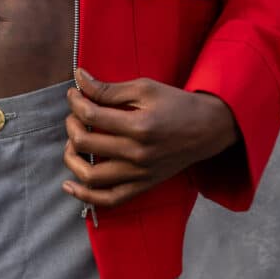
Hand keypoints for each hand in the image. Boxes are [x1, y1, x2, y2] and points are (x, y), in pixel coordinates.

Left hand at [61, 64, 237, 210]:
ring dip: (71, 158)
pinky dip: (86, 196)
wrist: (209, 129)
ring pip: (91, 176)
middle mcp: (138, 153)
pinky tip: (70, 185)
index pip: (91, 116)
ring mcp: (140, 173)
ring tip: (73, 144)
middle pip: (85, 144)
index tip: (74, 93)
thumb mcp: (146, 88)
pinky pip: (110, 199)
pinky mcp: (143, 185)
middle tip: (75, 115)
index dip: (75, 102)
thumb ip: (110, 89)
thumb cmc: (178, 105)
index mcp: (139, 126)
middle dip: (71, 125)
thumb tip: (80, 79)